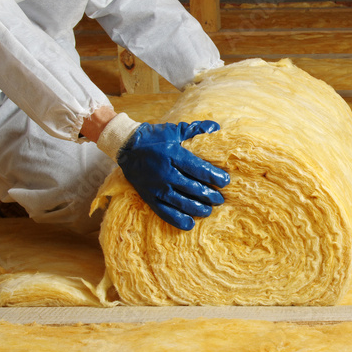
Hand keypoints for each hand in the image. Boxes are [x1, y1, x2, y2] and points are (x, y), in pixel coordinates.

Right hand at [116, 121, 230, 229]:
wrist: (126, 146)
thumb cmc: (154, 137)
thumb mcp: (174, 130)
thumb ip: (196, 130)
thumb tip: (216, 127)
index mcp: (173, 155)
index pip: (199, 168)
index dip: (214, 176)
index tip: (225, 181)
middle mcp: (166, 173)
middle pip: (193, 188)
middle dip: (210, 195)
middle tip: (220, 199)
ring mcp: (156, 187)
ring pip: (181, 202)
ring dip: (198, 208)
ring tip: (208, 210)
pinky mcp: (149, 197)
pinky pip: (164, 212)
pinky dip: (177, 219)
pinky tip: (189, 224)